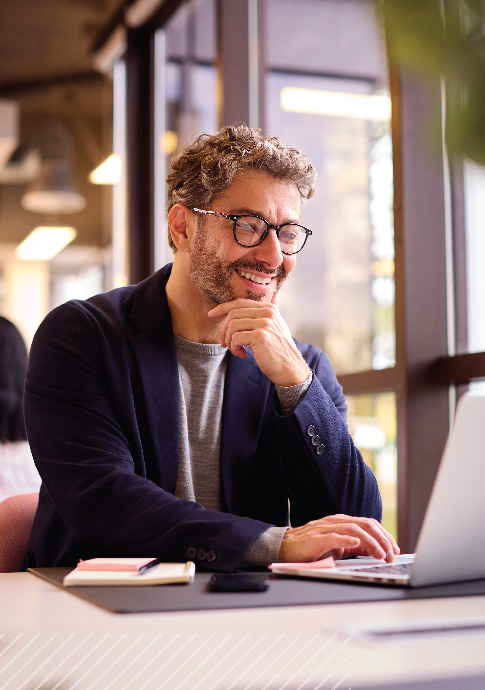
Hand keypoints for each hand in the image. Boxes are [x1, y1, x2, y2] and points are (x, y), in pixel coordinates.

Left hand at [207, 296, 310, 386]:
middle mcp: (268, 313)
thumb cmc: (280, 349)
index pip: (240, 303)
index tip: (211, 314)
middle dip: (224, 330)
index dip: (223, 308)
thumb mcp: (278, 325)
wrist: (290, 368)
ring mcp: (264, 324)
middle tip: (225, 344)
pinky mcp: (260, 336)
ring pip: (232, 326)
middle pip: (233, 314)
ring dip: (229, 341)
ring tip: (236, 350)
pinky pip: (235, 338)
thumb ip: (274, 309)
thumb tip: (276, 294)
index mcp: (269, 308)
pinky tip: (242, 354)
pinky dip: (234, 348)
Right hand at [278, 514, 399, 562]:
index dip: (384, 536)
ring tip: (380, 554)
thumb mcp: (337, 546)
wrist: (284, 547)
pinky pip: (333, 536)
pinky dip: (346, 540)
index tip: (395, 550)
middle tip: (391, 555)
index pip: (369, 524)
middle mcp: (336, 522)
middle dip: (382, 539)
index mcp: (342, 522)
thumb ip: (354, 546)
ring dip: (370, 542)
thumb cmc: (311, 547)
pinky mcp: (315, 538)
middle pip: (365, 524)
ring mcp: (325, 528)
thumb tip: (375, 549)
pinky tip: (357, 545)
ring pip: (354, 529)